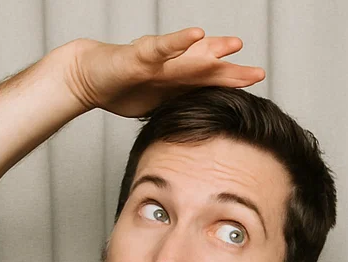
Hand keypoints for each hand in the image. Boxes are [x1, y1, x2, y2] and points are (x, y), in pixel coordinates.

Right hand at [64, 29, 264, 116]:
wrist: (87, 77)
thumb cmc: (121, 89)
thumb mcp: (157, 107)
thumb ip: (178, 113)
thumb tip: (198, 142)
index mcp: (177, 80)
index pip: (210, 83)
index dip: (232, 85)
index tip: (256, 94)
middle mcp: (172, 67)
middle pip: (208, 68)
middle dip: (233, 70)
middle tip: (260, 73)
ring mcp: (158, 60)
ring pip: (190, 54)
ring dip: (213, 49)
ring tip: (235, 45)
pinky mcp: (139, 56)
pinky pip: (162, 47)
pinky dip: (178, 41)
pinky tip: (195, 34)